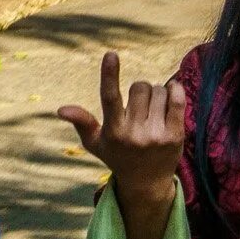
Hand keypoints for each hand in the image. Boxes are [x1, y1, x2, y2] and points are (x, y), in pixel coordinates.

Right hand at [56, 53, 185, 203]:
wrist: (147, 184)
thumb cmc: (117, 157)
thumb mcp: (95, 143)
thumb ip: (81, 122)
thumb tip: (61, 110)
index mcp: (114, 132)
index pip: (110, 98)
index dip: (110, 74)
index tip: (111, 54)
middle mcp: (135, 134)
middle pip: (139, 87)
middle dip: (139, 90)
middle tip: (139, 104)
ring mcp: (156, 136)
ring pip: (158, 91)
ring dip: (156, 94)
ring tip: (152, 110)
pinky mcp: (176, 136)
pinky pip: (177, 100)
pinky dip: (174, 91)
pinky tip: (171, 94)